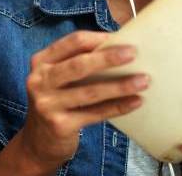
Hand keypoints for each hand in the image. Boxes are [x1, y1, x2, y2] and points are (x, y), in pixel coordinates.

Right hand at [14, 31, 147, 172]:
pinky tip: (135, 102)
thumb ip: (79, 62)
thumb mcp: (58, 78)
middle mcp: (39, 81)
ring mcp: (47, 104)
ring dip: (120, 86)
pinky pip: (95, 114)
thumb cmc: (58, 101)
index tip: (123, 38)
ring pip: (90, 92)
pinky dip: (117, 107)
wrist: (38, 143)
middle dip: (108, 58)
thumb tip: (121, 47)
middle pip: (79, 65)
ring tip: (143, 81)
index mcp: (42, 61)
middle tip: (134, 53)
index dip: (98, 39)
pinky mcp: (59, 126)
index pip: (73, 42)